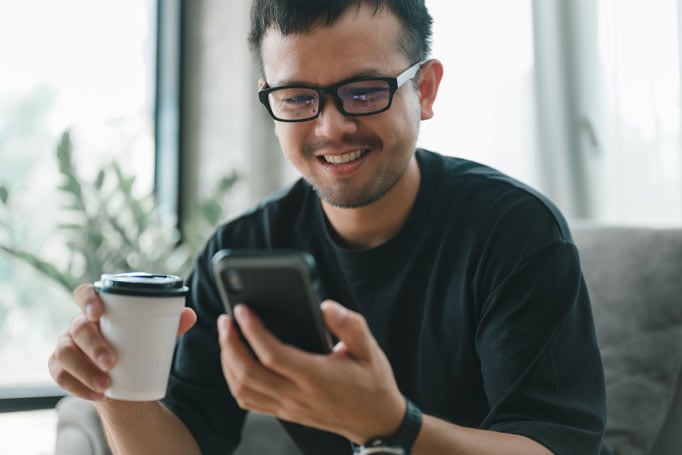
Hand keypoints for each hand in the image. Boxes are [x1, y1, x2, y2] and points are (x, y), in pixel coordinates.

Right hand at [48, 283, 196, 400]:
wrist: (124, 379)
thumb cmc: (138, 346)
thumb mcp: (154, 335)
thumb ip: (171, 324)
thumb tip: (190, 315)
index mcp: (98, 309)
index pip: (84, 293)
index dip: (86, 299)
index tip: (98, 312)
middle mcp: (78, 325)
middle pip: (77, 328)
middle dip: (92, 345)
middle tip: (111, 362)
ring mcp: (67, 347)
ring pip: (64, 354)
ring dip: (84, 370)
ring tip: (106, 384)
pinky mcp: (61, 369)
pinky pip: (60, 376)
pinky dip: (78, 387)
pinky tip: (96, 394)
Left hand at [217, 300, 404, 443]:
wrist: (376, 421)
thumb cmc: (372, 382)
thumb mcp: (370, 349)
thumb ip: (350, 325)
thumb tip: (327, 306)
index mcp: (317, 376)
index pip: (273, 354)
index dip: (253, 331)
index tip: (242, 310)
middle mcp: (298, 394)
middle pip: (248, 372)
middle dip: (230, 343)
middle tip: (226, 320)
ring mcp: (288, 406)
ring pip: (243, 388)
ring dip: (228, 362)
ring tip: (227, 337)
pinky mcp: (285, 412)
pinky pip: (248, 400)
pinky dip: (234, 380)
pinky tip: (235, 361)